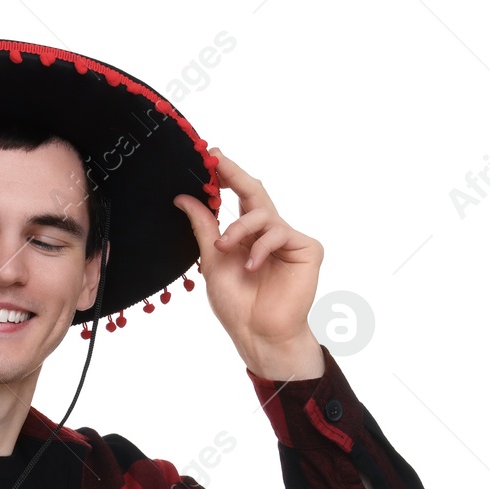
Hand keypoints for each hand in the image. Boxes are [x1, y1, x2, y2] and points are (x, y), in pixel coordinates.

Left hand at [173, 149, 324, 380]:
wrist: (258, 332)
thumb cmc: (237, 302)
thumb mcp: (212, 260)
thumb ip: (203, 227)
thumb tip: (183, 198)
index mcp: (246, 234)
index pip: (236, 197)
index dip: (224, 176)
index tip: (209, 156)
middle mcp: (268, 231)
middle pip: (254, 192)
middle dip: (234, 175)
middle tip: (216, 160)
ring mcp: (288, 238)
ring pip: (263, 214)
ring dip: (239, 227)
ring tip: (225, 248)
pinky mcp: (306, 248)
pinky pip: (280, 233)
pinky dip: (261, 248)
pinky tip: (251, 266)